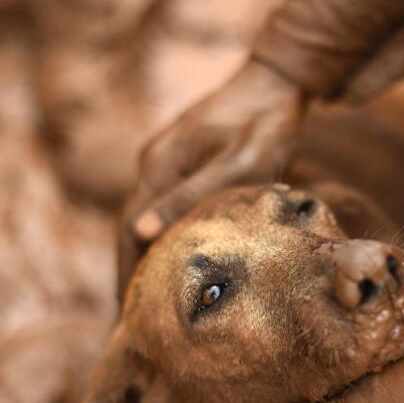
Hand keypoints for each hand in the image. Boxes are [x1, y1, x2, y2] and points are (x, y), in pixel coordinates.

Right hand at [118, 61, 305, 296]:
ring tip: (148, 302)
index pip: (129, 230)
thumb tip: (140, 234)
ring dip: (142, 257)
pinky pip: (162, 205)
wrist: (277, 81)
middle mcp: (155, 162)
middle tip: (133, 321)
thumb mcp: (237, 164)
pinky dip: (161, 237)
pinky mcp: (181, 160)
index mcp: (161, 164)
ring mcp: (166, 159)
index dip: (126, 274)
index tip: (126, 315)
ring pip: (144, 218)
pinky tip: (171, 261)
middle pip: (130, 227)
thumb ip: (190, 196)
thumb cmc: (266, 123)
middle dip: (129, 273)